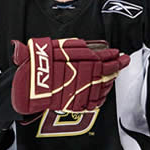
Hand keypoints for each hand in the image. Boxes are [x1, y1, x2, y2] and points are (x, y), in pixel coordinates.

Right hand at [11, 37, 129, 113]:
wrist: (26, 85)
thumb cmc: (37, 64)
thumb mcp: (55, 47)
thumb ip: (73, 46)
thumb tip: (89, 46)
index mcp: (78, 59)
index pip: (102, 56)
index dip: (113, 55)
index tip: (119, 53)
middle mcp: (82, 74)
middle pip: (106, 70)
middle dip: (117, 65)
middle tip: (124, 62)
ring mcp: (80, 90)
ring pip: (103, 85)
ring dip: (111, 79)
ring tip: (115, 74)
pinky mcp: (74, 103)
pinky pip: (94, 101)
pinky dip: (102, 95)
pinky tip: (105, 91)